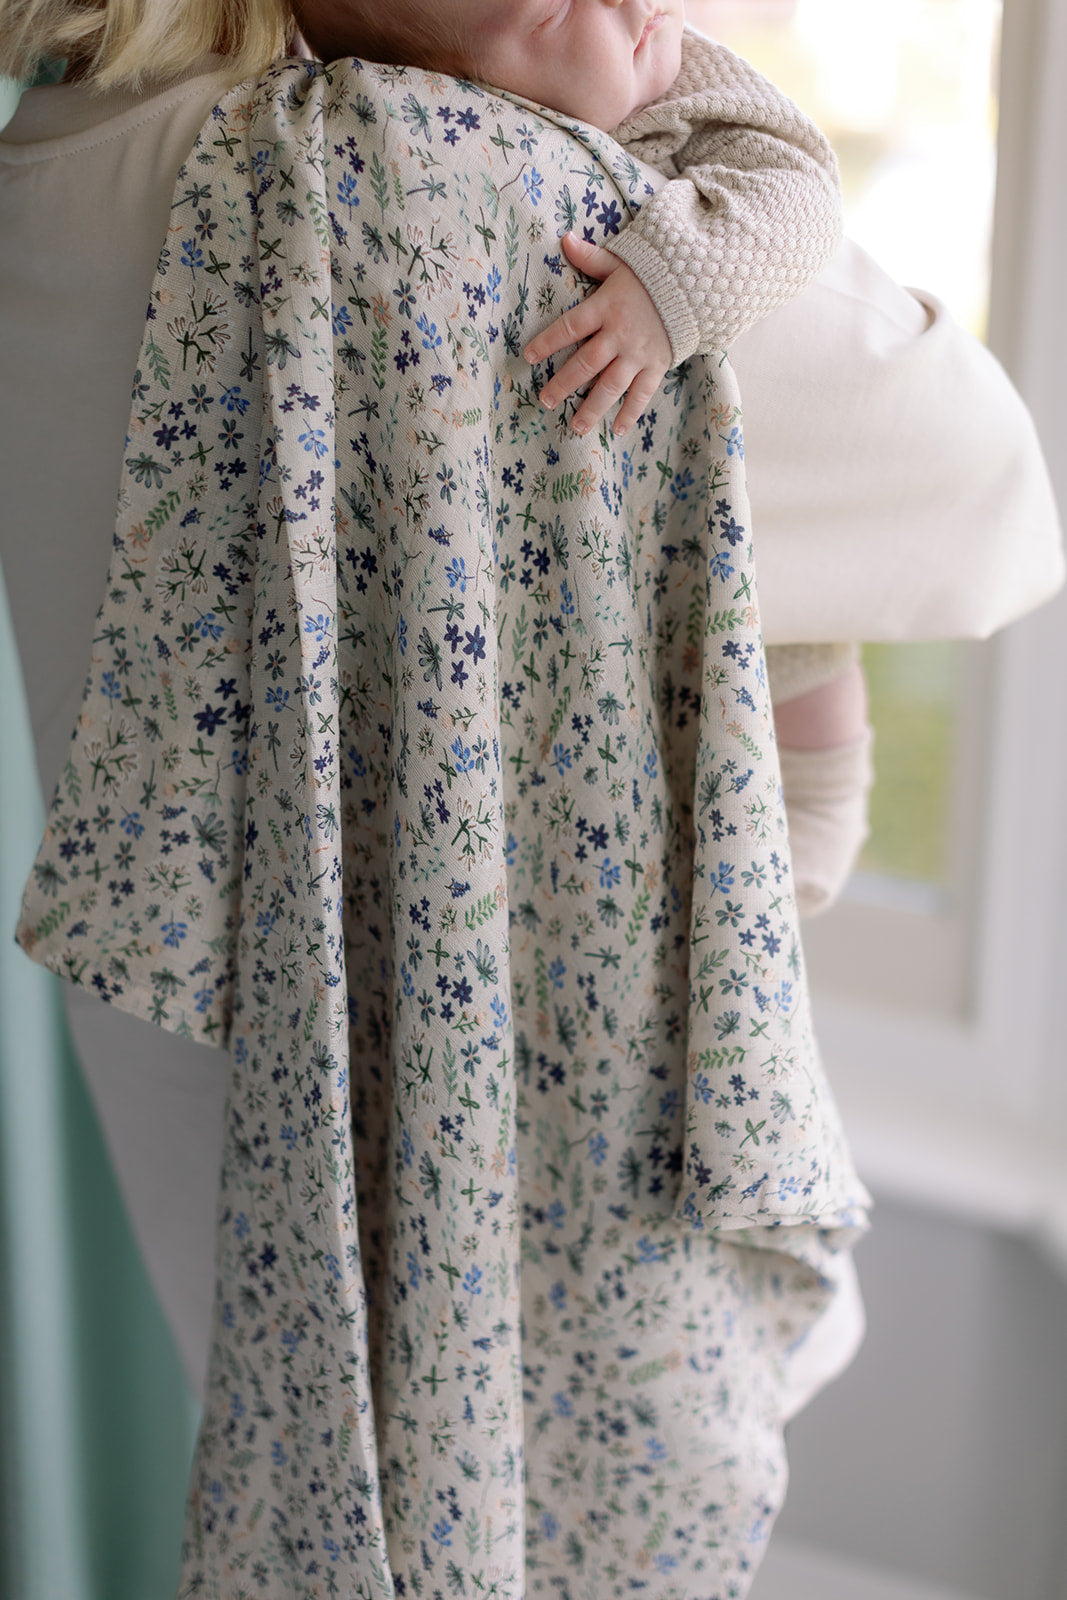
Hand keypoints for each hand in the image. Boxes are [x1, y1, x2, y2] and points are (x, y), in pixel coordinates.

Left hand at [523, 232, 671, 437]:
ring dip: (592, 408)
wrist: (698, 284)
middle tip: (545, 401)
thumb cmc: (653, 274)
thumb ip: (591, 258)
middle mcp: (619, 334)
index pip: (570, 327)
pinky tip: (617, 429)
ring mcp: (639, 353)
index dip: (547, 342)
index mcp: (606, 307)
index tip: (528, 357)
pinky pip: (642, 394)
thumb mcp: (621, 262)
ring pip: (611, 385)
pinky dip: (630, 412)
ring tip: (575, 426)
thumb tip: (564, 239)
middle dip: (563, 384)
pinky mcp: (657, 365)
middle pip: (586, 364)